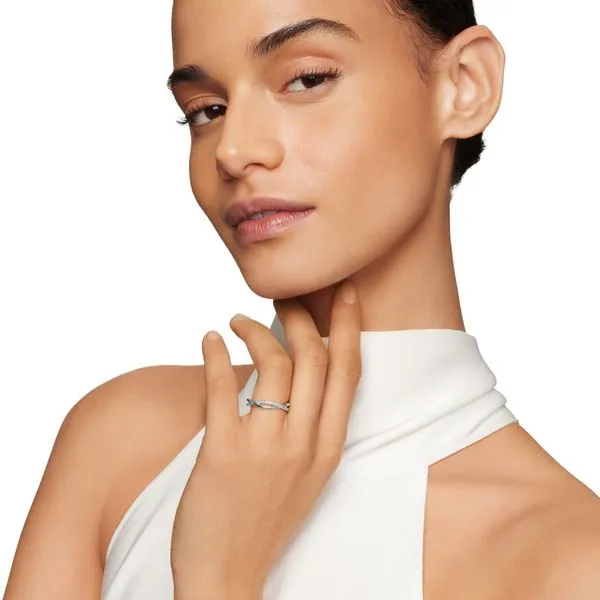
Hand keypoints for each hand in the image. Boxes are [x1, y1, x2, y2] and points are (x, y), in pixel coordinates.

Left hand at [170, 280, 361, 596]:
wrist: (228, 577)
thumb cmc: (265, 521)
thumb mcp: (305, 475)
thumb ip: (308, 427)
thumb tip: (296, 374)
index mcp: (328, 448)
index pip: (348, 372)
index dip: (348, 326)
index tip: (344, 293)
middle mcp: (304, 443)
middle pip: (314, 357)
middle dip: (301, 316)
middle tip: (284, 298)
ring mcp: (265, 448)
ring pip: (274, 363)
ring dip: (255, 329)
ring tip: (238, 320)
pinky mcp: (223, 453)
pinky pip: (222, 386)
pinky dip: (215, 353)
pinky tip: (210, 337)